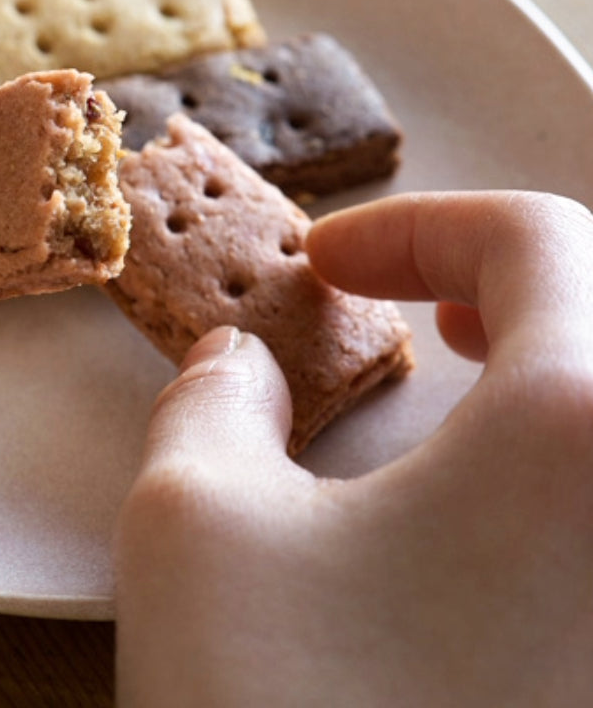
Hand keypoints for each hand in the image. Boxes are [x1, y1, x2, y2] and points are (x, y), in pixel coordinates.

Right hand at [115, 191, 592, 706]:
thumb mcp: (193, 523)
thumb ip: (210, 400)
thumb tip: (238, 366)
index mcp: (577, 430)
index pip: (536, 240)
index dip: (414, 224)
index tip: (327, 260)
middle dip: (498, 274)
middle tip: (414, 291)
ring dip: (549, 352)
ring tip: (472, 360)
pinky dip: (563, 450)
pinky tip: (493, 497)